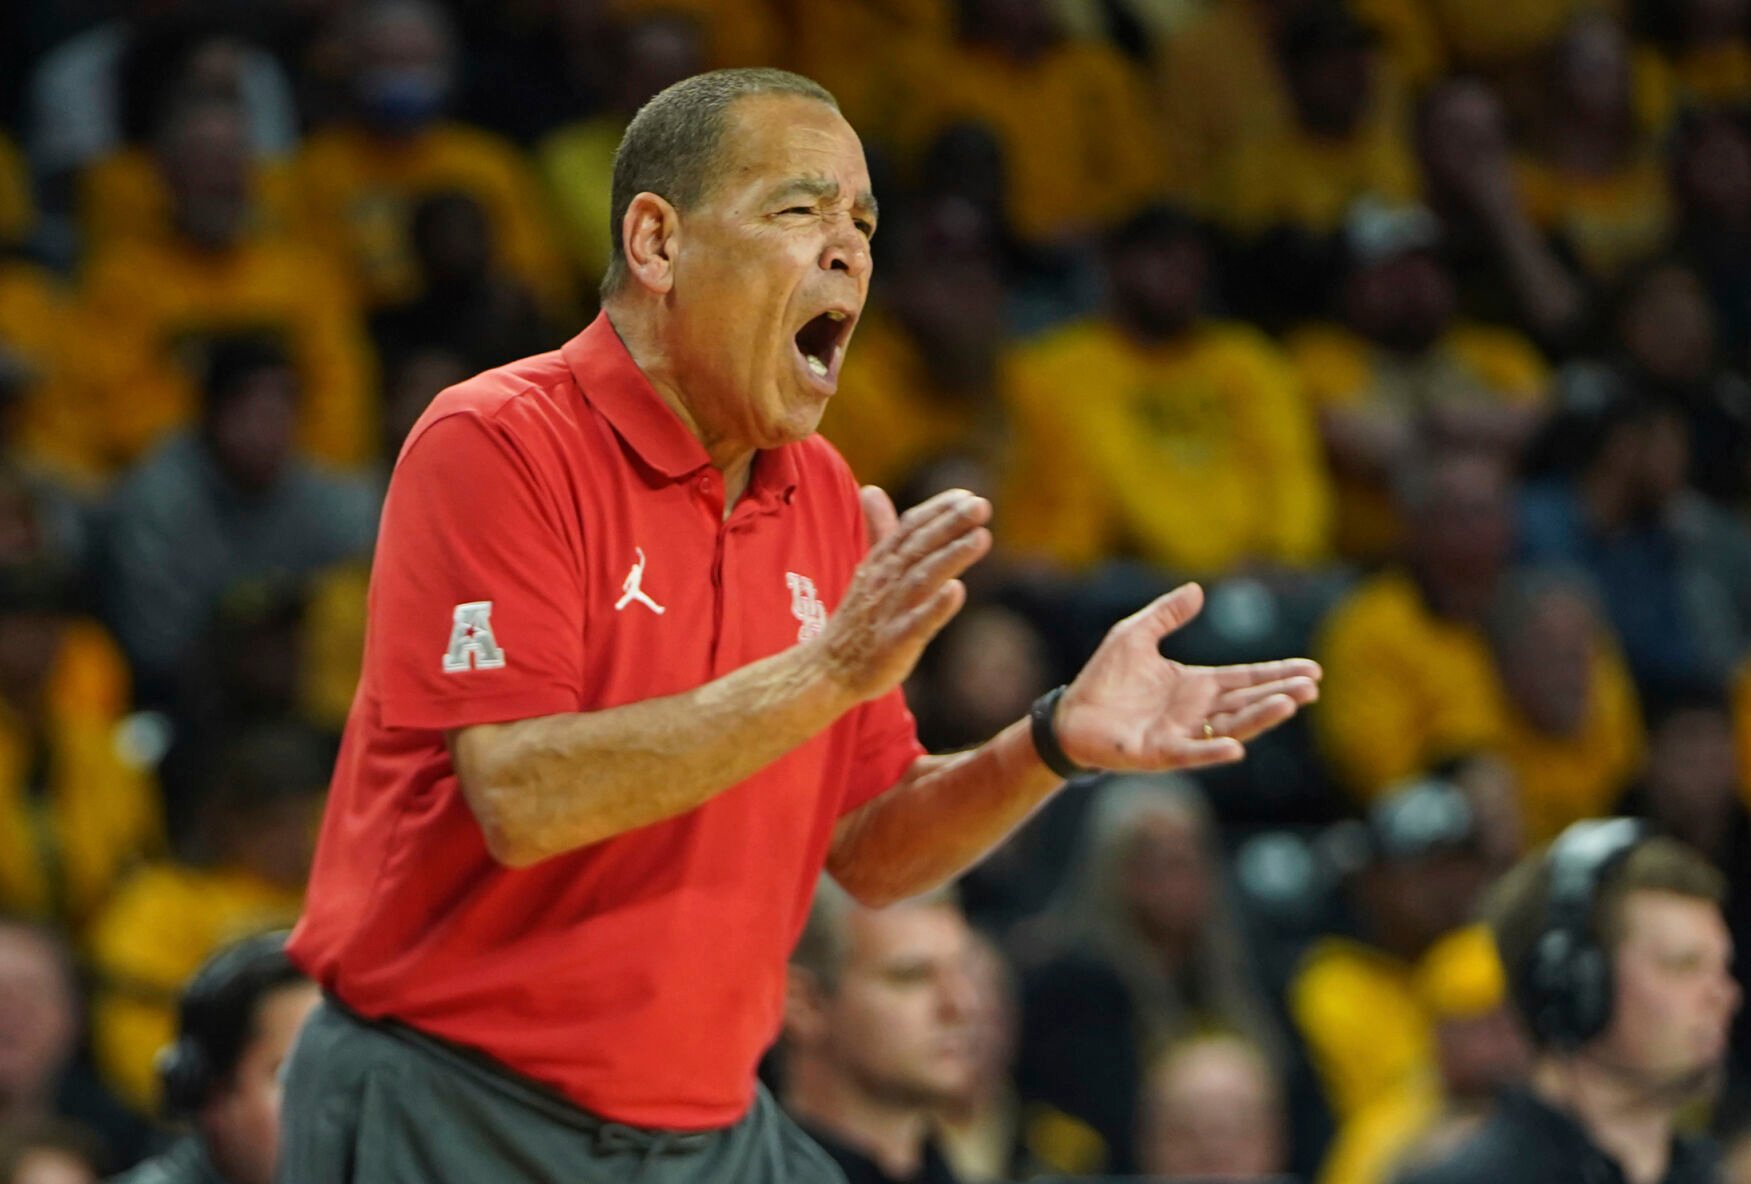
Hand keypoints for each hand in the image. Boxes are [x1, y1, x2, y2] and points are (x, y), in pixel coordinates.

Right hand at [813, 486, 991, 700]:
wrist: (829, 668)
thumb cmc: (858, 618)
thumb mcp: (868, 568)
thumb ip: (879, 531)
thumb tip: (871, 490)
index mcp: (881, 562)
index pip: (910, 528)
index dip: (938, 510)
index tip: (966, 495)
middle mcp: (886, 581)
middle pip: (920, 546)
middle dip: (950, 524)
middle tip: (981, 505)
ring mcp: (891, 611)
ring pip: (923, 578)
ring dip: (951, 557)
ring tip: (981, 537)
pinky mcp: (895, 641)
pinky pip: (918, 622)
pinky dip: (936, 606)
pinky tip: (956, 591)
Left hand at [1055, 583, 1320, 771]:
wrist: (1069, 716)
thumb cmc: (1103, 679)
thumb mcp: (1135, 635)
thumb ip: (1166, 614)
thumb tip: (1197, 590)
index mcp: (1196, 685)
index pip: (1246, 679)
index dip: (1277, 674)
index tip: (1312, 670)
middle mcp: (1196, 712)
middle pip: (1247, 702)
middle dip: (1280, 694)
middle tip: (1313, 687)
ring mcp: (1182, 734)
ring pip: (1230, 727)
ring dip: (1260, 718)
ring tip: (1290, 704)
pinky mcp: (1160, 753)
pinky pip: (1191, 753)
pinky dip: (1212, 752)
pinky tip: (1236, 749)